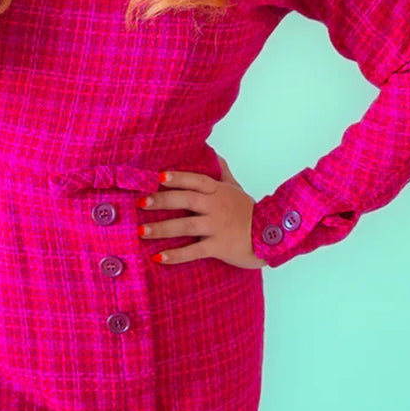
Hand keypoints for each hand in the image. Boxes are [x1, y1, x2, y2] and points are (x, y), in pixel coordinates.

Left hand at [139, 153, 266, 268]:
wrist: (270, 236)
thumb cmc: (249, 212)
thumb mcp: (236, 188)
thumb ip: (222, 172)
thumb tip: (213, 153)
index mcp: (218, 191)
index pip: (195, 180)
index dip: (178, 177)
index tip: (158, 176)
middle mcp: (215, 207)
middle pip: (186, 200)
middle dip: (161, 200)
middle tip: (140, 202)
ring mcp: (216, 227)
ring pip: (185, 226)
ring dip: (162, 229)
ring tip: (141, 231)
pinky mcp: (218, 247)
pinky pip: (193, 251)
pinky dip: (176, 255)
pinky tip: (158, 257)